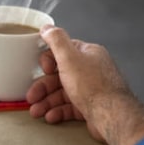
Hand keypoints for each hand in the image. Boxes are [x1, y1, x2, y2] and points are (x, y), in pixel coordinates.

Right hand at [26, 25, 143, 144]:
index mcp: (88, 54)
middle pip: (59, 76)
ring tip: (36, 112)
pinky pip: (70, 107)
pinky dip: (58, 111)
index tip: (43, 70)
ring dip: (47, 102)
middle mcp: (91, 70)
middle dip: (42, 88)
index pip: (62, 53)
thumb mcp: (69, 57)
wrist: (111, 115)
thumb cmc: (93, 86)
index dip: (48, 62)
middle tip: (32, 97)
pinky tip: (50, 116)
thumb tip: (47, 28)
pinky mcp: (91, 106)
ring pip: (62, 94)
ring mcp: (91, 89)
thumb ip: (56, 40)